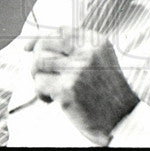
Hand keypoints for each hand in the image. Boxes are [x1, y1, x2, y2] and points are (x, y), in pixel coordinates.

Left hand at [24, 28, 139, 145]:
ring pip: (38, 62)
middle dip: (38, 61)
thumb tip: (33, 45)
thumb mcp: (98, 61)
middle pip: (44, 45)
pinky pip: (39, 83)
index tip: (28, 47)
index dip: (39, 38)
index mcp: (95, 42)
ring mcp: (77, 69)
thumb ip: (74, 50)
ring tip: (50, 89)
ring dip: (39, 77)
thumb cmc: (106, 93)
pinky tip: (52, 100)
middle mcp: (87, 52)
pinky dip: (41, 94)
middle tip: (45, 76)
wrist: (122, 119)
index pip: (59, 31)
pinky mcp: (67, 88)